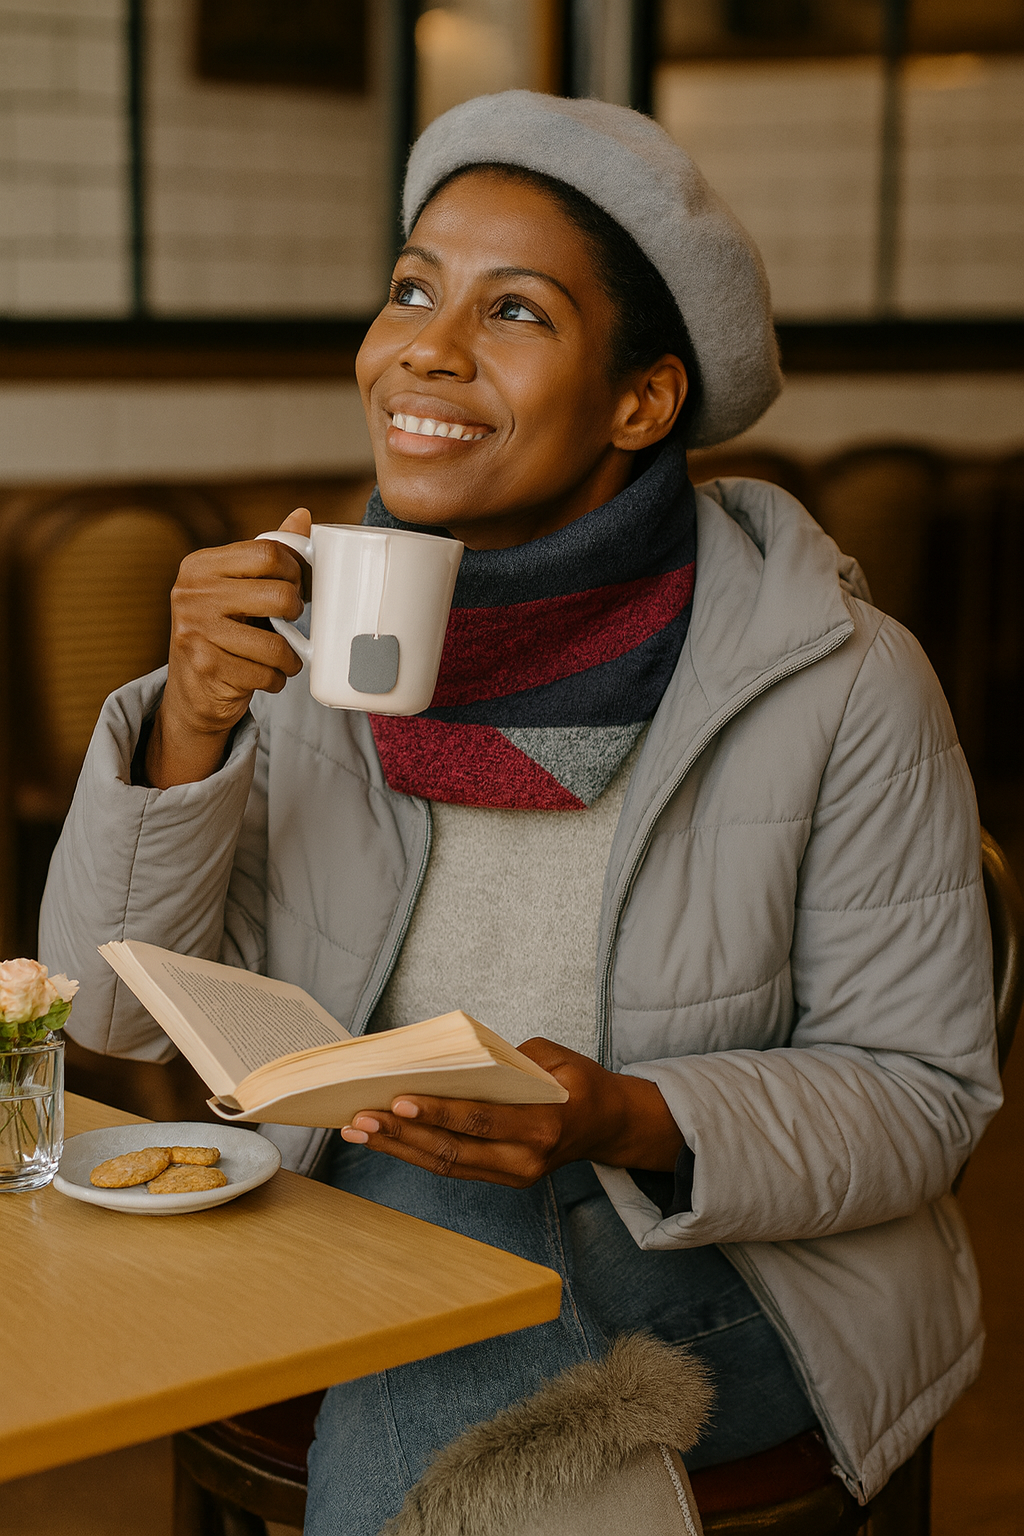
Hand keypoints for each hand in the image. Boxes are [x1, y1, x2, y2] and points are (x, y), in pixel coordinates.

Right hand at [146, 508, 311, 786]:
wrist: (191, 692)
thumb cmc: (222, 631)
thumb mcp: (237, 588)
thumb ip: (267, 554)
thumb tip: (302, 515)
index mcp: (200, 565)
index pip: (268, 553)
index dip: (294, 571)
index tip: (293, 585)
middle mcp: (192, 594)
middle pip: (279, 596)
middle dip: (295, 614)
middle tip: (290, 622)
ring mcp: (195, 632)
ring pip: (276, 645)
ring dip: (290, 658)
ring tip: (285, 657)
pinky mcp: (206, 668)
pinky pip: (266, 674)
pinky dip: (276, 679)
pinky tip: (267, 675)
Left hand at [339, 1038, 684, 1186]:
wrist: (609, 1124)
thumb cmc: (579, 1082)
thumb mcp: (555, 1057)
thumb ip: (509, 1059)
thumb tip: (454, 1060)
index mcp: (543, 1124)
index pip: (481, 1120)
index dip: (438, 1112)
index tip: (398, 1098)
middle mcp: (526, 1159)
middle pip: (453, 1150)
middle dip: (403, 1133)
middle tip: (362, 1117)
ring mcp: (512, 1174)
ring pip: (446, 1165)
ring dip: (399, 1147)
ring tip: (359, 1130)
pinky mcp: (500, 1177)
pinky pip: (452, 1166)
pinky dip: (415, 1152)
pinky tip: (385, 1137)